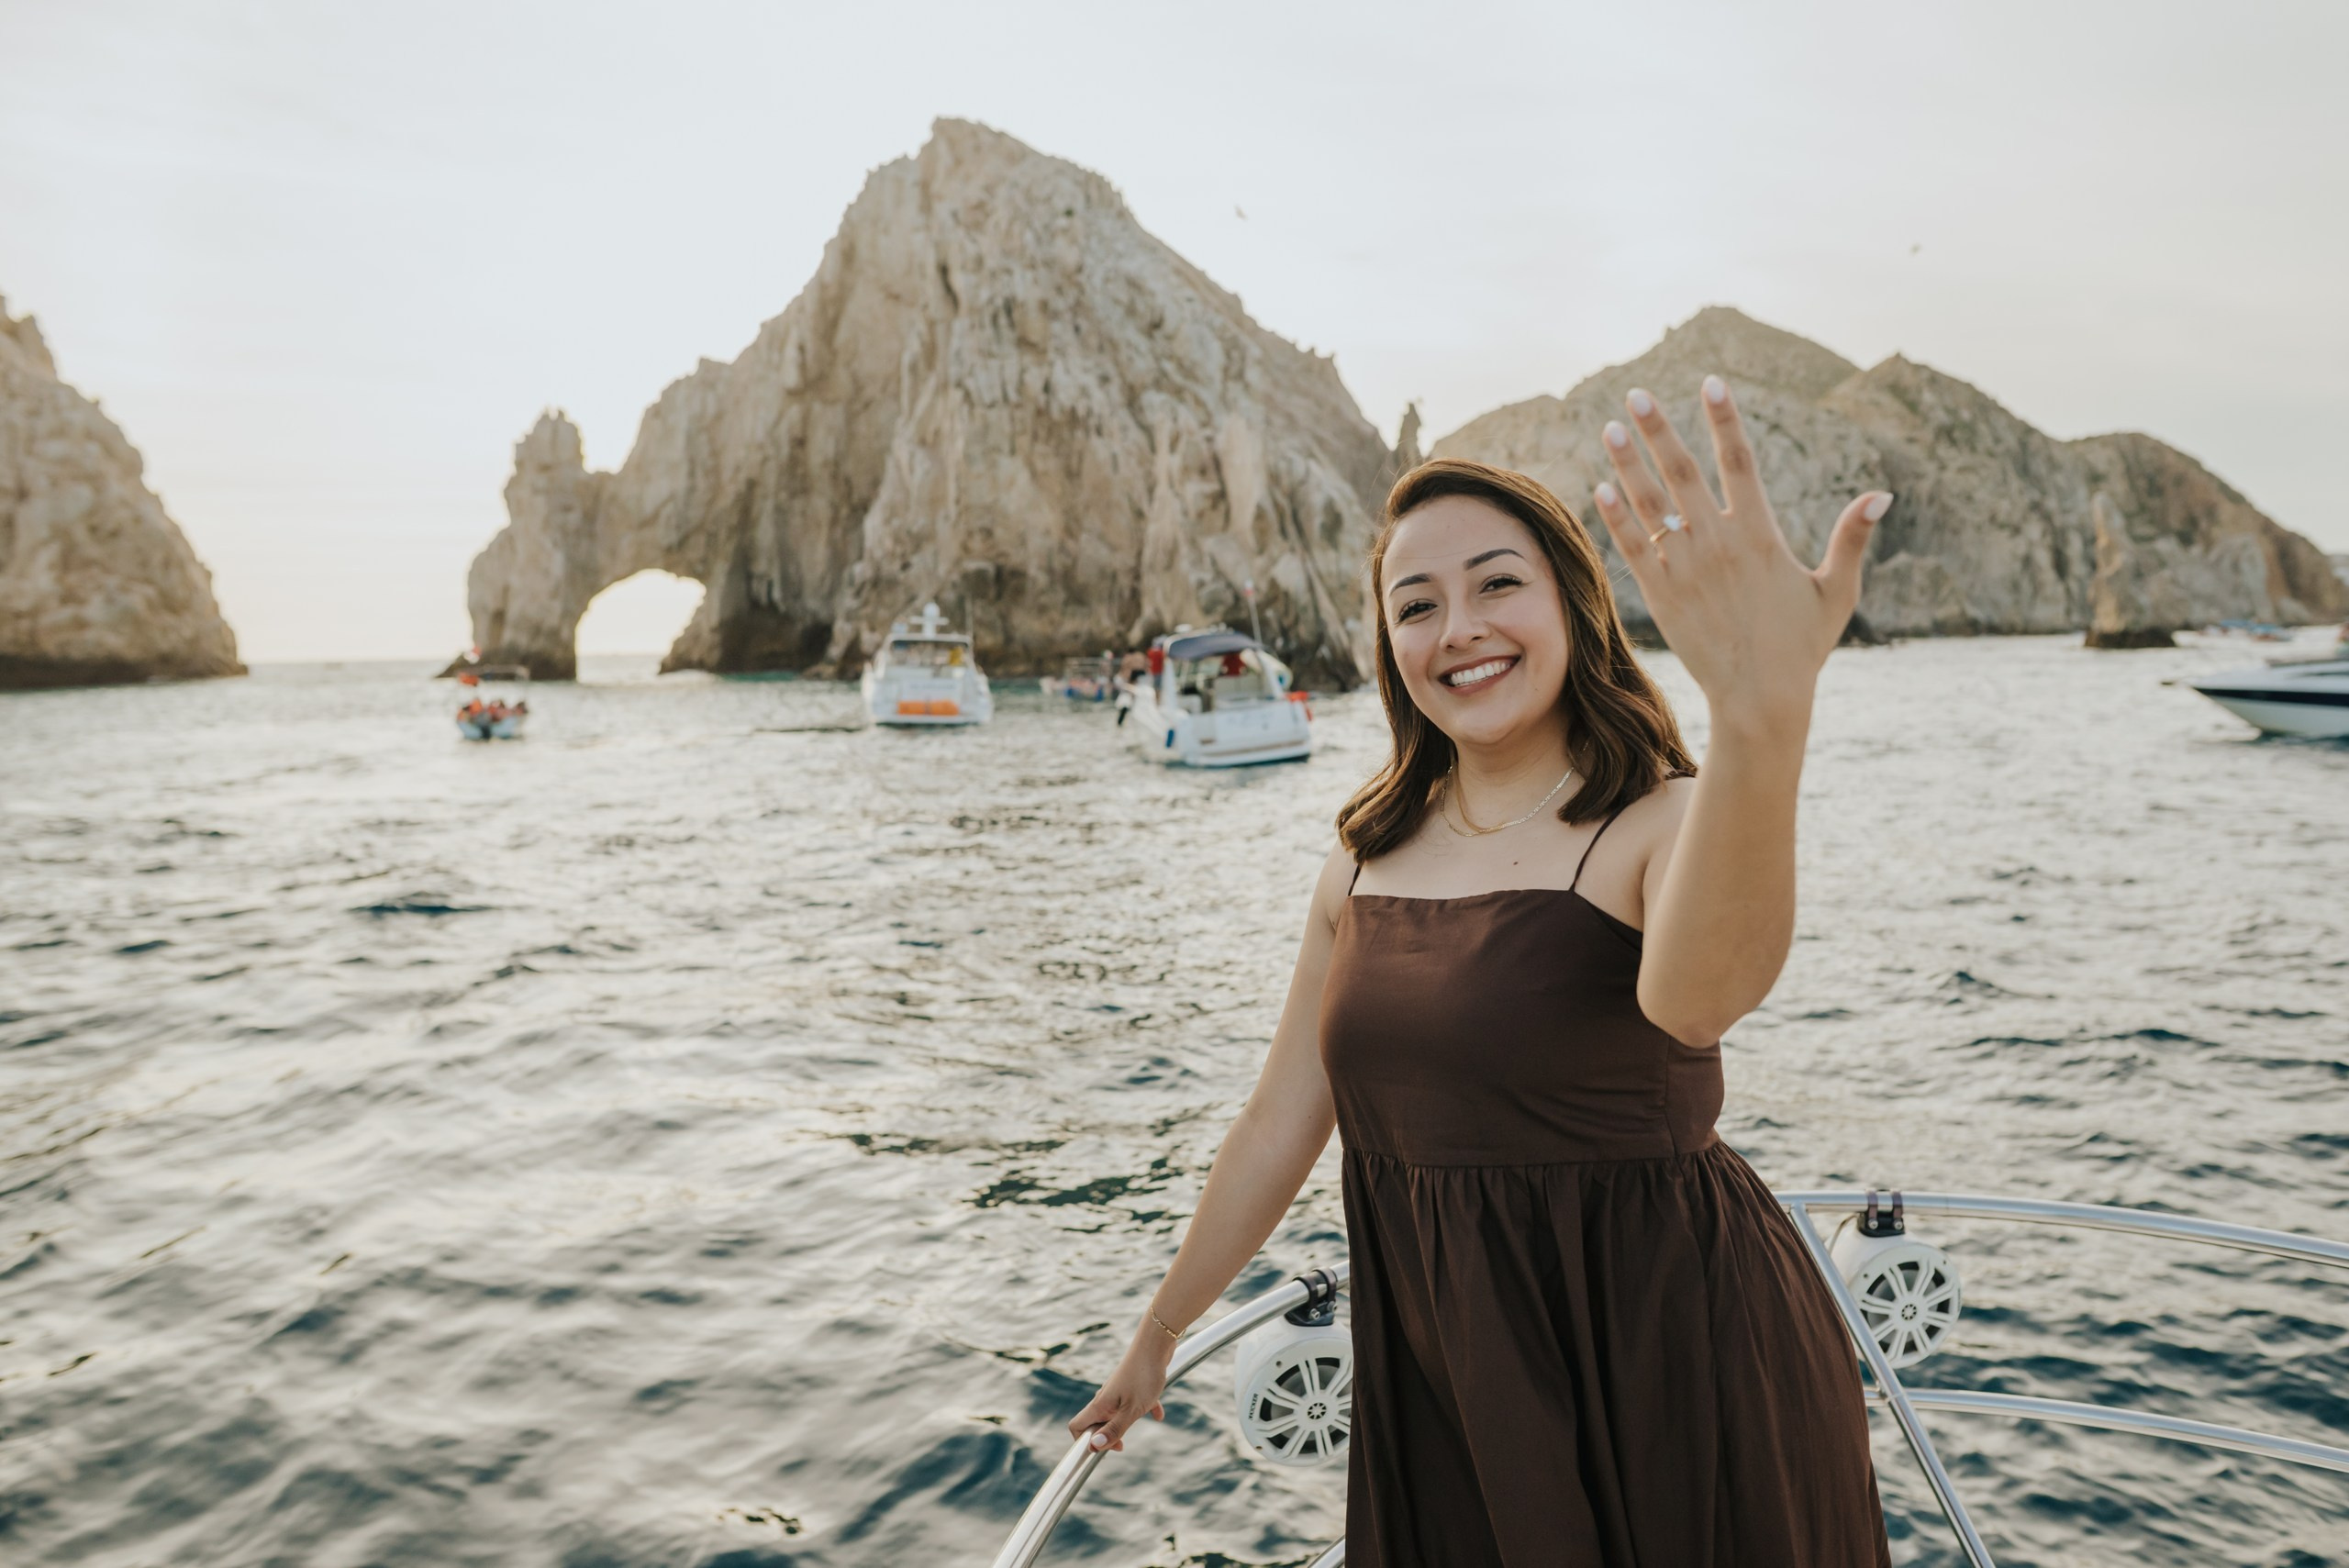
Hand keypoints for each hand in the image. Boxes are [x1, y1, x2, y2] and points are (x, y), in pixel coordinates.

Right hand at [1065, 1333, 1171, 1453]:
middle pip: (1096, 1422)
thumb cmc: (1143, 1377)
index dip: (1084, 1442)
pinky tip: (1158, 1415)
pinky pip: (1134, 1403)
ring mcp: (1118, 1390)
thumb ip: (1114, 1429)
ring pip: (1115, 1413)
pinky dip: (1144, 1409)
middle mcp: (1105, 1398)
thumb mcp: (1131, 1410)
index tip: (1101, 1451)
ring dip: (1124, 1424)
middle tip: (1123, 1446)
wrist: (1156, 1344)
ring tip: (1138, 1424)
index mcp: (1100, 1405)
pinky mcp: (1132, 1384)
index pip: (1077, 1427)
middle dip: (1107, 1437)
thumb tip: (1094, 1447)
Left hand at [1589, 377, 1888, 725]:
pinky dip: (1617, 517)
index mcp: (1760, 535)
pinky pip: (1633, 548)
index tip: (1710, 383)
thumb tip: (1883, 494)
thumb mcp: (1835, 591)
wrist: (1759, 698)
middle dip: (1658, 430)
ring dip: (1628, 464)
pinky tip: (1601, 487)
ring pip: (1650, 505)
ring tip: (1608, 428)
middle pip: (1683, 473)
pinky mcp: (1660, 596)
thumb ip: (1851, 539)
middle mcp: (1718, 544)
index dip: (1724, 420)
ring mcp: (1685, 569)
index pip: (1740, 462)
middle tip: (1636, 393)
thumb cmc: (1802, 647)